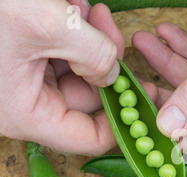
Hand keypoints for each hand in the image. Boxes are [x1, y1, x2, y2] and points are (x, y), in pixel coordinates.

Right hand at [0, 0, 124, 154]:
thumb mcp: (45, 23)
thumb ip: (93, 53)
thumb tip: (113, 73)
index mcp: (26, 113)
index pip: (89, 137)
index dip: (123, 121)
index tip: (148, 96)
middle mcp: (25, 101)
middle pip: (88, 95)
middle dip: (105, 60)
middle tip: (106, 25)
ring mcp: (22, 77)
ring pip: (76, 68)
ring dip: (88, 39)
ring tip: (81, 9)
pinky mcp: (22, 55)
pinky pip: (59, 49)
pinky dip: (71, 29)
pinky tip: (67, 5)